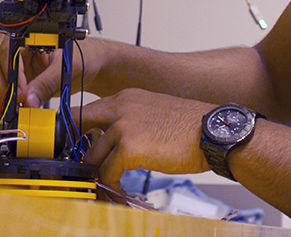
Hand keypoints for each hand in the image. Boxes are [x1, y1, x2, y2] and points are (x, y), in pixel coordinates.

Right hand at [0, 35, 110, 112]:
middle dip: (0, 88)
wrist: (91, 64)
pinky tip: (11, 113)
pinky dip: (3, 103)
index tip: (21, 94)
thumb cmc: (83, 55)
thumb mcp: (66, 66)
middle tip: (15, 106)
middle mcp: (16, 47)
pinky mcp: (17, 79)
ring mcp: (15, 64)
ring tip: (13, 113)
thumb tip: (30, 100)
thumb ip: (48, 82)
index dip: (11, 74)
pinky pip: (1, 90)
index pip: (7, 51)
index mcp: (28, 35)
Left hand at [77, 89, 213, 191]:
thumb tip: (113, 145)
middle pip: (79, 129)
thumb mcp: (153, 113)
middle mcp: (120, 107)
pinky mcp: (130, 147)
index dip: (77, 133)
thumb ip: (129, 123)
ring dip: (97, 176)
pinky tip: (121, 193)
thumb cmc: (190, 127)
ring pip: (92, 155)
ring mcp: (123, 126)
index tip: (77, 150)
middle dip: (77, 152)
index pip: (86, 112)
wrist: (213, 132)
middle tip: (84, 170)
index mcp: (125, 98)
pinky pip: (108, 172)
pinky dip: (111, 186)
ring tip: (107, 189)